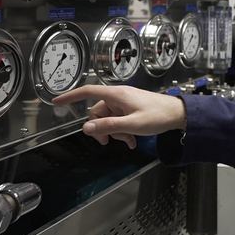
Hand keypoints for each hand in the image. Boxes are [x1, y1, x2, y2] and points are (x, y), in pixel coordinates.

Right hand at [52, 85, 186, 149]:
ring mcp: (125, 103)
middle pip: (97, 112)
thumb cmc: (157, 116)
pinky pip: (119, 120)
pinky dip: (122, 131)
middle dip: (102, 129)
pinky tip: (132, 141)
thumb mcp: (131, 124)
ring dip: (115, 132)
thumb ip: (108, 126)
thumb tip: (86, 128)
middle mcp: (118, 96)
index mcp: (116, 95)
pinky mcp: (131, 109)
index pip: (87, 92)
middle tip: (110, 142)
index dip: (70, 96)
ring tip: (129, 141)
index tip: (56, 101)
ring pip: (109, 119)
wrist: (178, 114)